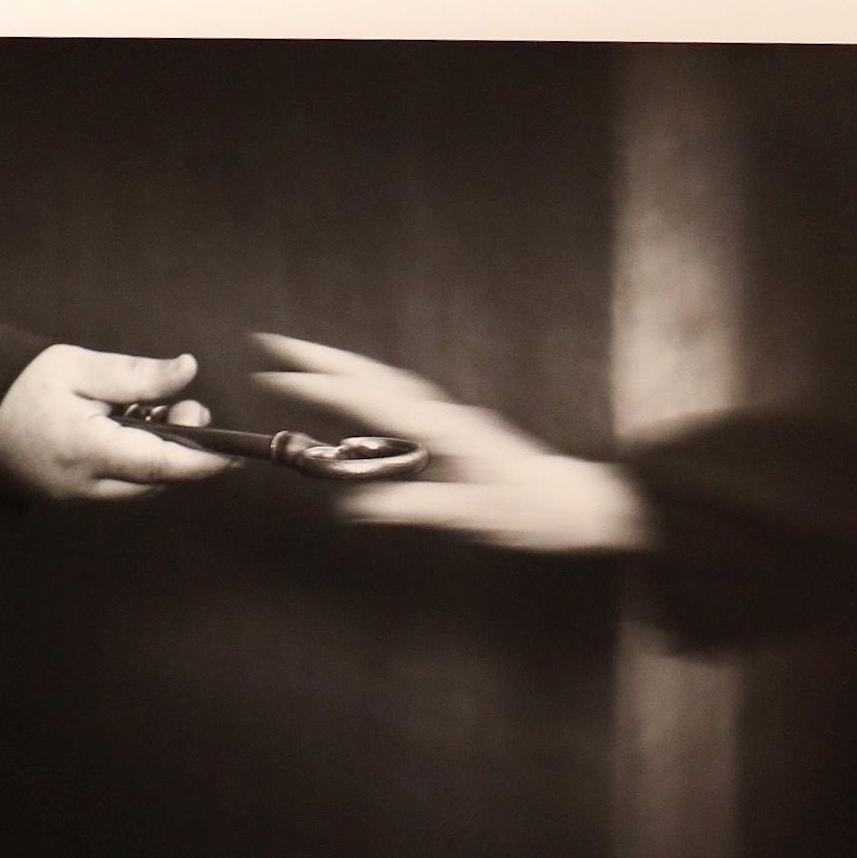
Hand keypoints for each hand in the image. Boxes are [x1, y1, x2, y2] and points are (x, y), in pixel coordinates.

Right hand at [0, 346, 229, 501]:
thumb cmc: (11, 378)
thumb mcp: (77, 366)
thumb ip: (137, 375)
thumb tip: (188, 371)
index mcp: (85, 451)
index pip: (163, 466)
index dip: (206, 462)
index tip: (238, 454)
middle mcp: (78, 485)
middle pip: (153, 482)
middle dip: (183, 453)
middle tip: (188, 411)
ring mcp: (65, 496)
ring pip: (133, 488)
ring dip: (157, 458)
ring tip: (156, 415)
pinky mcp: (55, 495)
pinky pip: (109, 487)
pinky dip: (130, 464)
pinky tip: (125, 430)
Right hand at [252, 334, 644, 552]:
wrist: (582, 504)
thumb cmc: (534, 513)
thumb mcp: (474, 516)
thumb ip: (417, 506)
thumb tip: (356, 505)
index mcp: (444, 431)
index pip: (372, 402)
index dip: (324, 388)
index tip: (280, 378)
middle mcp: (445, 416)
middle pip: (375, 377)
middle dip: (323, 357)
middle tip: (274, 342)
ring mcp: (450, 419)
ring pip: (387, 382)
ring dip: (344, 367)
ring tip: (300, 359)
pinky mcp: (454, 430)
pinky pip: (401, 400)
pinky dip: (369, 389)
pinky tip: (352, 394)